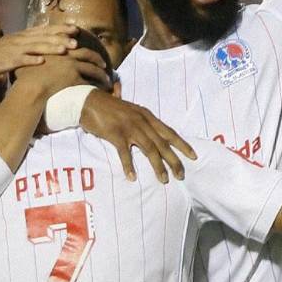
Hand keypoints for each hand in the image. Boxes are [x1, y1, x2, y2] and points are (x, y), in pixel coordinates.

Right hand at [0, 25, 80, 78]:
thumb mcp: (15, 44)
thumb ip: (29, 42)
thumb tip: (45, 42)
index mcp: (24, 35)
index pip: (46, 30)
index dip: (61, 28)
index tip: (76, 28)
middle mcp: (21, 39)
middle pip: (44, 37)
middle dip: (61, 37)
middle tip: (76, 39)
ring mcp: (15, 49)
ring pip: (36, 47)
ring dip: (51, 48)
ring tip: (65, 50)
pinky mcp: (8, 60)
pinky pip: (21, 60)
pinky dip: (31, 60)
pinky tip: (41, 62)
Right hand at [15, 47, 109, 97]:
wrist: (30, 87)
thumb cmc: (25, 76)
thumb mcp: (28, 59)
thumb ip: (34, 54)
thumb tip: (34, 54)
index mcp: (55, 47)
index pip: (71, 40)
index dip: (82, 43)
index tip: (90, 45)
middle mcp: (66, 54)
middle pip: (87, 53)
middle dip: (97, 58)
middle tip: (103, 63)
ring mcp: (71, 66)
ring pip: (92, 68)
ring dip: (101, 73)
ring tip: (107, 78)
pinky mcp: (74, 78)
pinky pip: (89, 81)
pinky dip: (97, 84)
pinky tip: (102, 88)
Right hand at [79, 90, 197, 183]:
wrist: (88, 101)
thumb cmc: (108, 107)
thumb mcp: (130, 111)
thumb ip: (141, 120)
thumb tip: (151, 132)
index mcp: (147, 116)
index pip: (170, 132)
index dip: (182, 145)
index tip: (193, 156)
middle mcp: (142, 121)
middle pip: (163, 144)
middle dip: (174, 161)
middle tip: (181, 175)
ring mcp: (129, 128)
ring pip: (150, 150)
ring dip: (158, 166)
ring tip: (164, 179)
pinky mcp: (116, 134)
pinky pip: (125, 153)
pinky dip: (129, 166)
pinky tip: (132, 177)